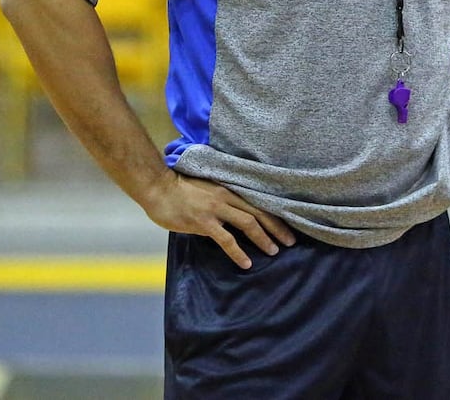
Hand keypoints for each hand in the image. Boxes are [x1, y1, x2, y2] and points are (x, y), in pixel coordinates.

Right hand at [143, 170, 296, 268]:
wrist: (159, 187)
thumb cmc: (179, 187)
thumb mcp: (207, 188)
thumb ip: (222, 198)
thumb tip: (233, 213)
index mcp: (228, 187)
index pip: (258, 201)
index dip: (275, 213)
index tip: (288, 224)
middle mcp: (226, 196)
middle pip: (259, 212)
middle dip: (277, 227)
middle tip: (291, 241)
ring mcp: (216, 209)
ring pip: (248, 223)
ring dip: (263, 239)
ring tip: (274, 251)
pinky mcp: (204, 222)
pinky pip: (226, 239)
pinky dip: (238, 252)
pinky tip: (246, 263)